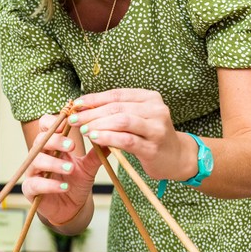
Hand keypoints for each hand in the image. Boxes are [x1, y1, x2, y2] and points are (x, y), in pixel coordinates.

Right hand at [20, 113, 99, 226]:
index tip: (67, 125)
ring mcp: (33, 172)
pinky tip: (64, 187)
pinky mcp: (30, 189)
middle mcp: (39, 155)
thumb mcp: (88, 168)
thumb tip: (110, 139)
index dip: (53, 122)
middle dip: (56, 141)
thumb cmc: (76, 183)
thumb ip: (96, 154)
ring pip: (37, 161)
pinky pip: (35, 184)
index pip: (46, 126)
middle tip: (72, 146)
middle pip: (40, 140)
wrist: (71, 208)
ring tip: (70, 168)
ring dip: (54, 163)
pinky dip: (50, 185)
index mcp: (52, 145)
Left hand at [66, 89, 191, 180]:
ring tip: (82, 129)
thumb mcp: (138, 118)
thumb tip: (84, 106)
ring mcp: (156, 128)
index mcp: (150, 98)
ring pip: (121, 121)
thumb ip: (117, 111)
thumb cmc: (151, 137)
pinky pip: (126, 140)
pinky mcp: (153, 147)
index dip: (94, 98)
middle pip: (117, 107)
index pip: (117, 94)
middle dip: (91, 113)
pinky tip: (94, 138)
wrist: (177, 158)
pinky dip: (108, 138)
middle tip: (73, 119)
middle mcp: (156, 110)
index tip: (76, 104)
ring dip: (98, 124)